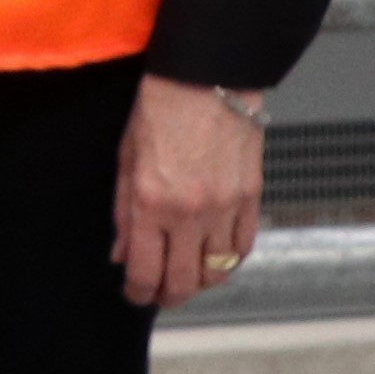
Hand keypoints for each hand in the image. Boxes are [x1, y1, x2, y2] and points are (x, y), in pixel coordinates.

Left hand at [113, 77, 263, 311]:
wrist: (208, 77)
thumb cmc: (163, 106)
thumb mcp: (126, 158)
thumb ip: (123, 212)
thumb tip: (122, 252)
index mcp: (152, 202)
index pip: (145, 271)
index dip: (138, 292)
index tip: (135, 293)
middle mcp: (190, 212)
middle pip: (184, 282)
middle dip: (169, 297)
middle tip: (161, 295)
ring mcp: (225, 208)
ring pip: (219, 272)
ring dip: (201, 282)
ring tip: (189, 278)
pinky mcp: (252, 198)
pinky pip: (244, 246)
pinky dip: (230, 260)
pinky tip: (217, 257)